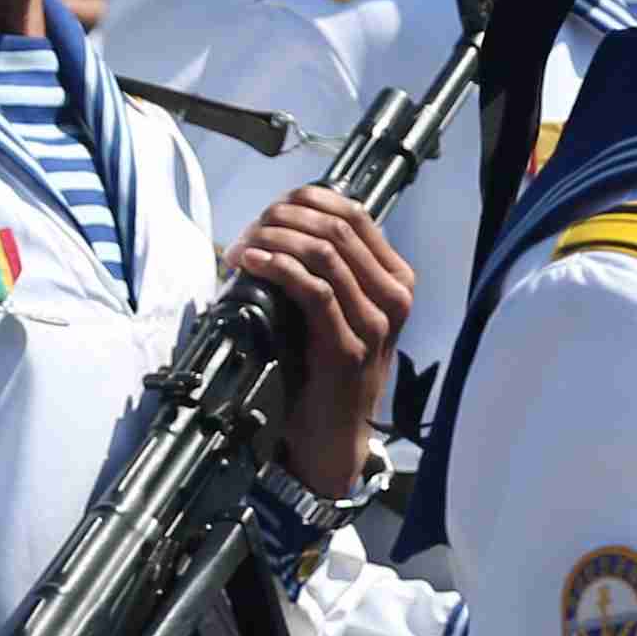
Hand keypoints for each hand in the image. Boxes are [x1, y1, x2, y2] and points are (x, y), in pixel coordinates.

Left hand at [230, 187, 411, 497]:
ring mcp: (376, 322)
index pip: (354, 214)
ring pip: (325, 253)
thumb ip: (324, 271)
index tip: (269, 209)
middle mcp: (394, 295)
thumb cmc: (324, 368)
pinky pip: (315, 291)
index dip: (306, 201)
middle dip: (283, 219)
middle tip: (247, 230)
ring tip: (241, 248)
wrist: (332, 433)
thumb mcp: (334, 310)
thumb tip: (280, 225)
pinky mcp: (348, 347)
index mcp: (395, 278)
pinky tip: (251, 264)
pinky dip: (278, 269)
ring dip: (274, 241)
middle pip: (337, 228)